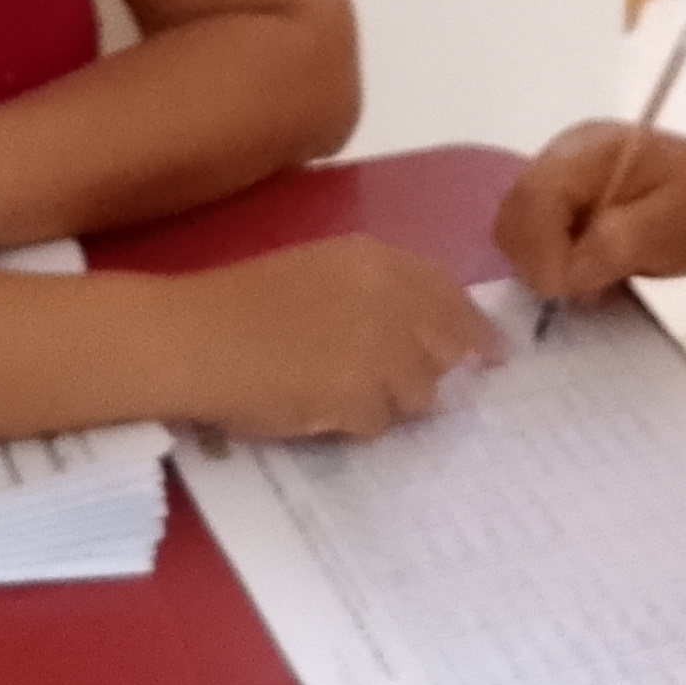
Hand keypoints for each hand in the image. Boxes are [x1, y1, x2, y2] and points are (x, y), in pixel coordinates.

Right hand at [165, 238, 507, 439]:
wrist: (194, 337)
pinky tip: (316, 408)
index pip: (452, 296)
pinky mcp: (359, 395)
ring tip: (335, 392)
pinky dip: (354, 424)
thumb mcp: (319, 271)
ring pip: (419, 393)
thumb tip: (426, 333)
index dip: (475, 330)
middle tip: (395, 386)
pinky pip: (380, 423)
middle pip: (446, 349)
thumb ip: (378, 292)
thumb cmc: (242, 303)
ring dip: (388, 401)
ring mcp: (379, 349)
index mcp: (377, 260)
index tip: (491, 355)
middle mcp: (390, 298)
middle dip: (429, 371)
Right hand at [494, 121, 685, 302]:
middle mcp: (563, 157)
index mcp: (588, 150)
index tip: (565, 292)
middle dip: (536, 261)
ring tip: (591, 283)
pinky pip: (535, 240)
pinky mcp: (565, 206)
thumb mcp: (672, 228)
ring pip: (517, 231)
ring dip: (543, 266)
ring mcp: (560, 181)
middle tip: (579, 292)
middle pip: (513, 214)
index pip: (533, 197)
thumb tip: (565, 273)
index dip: (539, 250)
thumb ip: (614, 244)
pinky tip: (590, 276)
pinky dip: (552, 265)